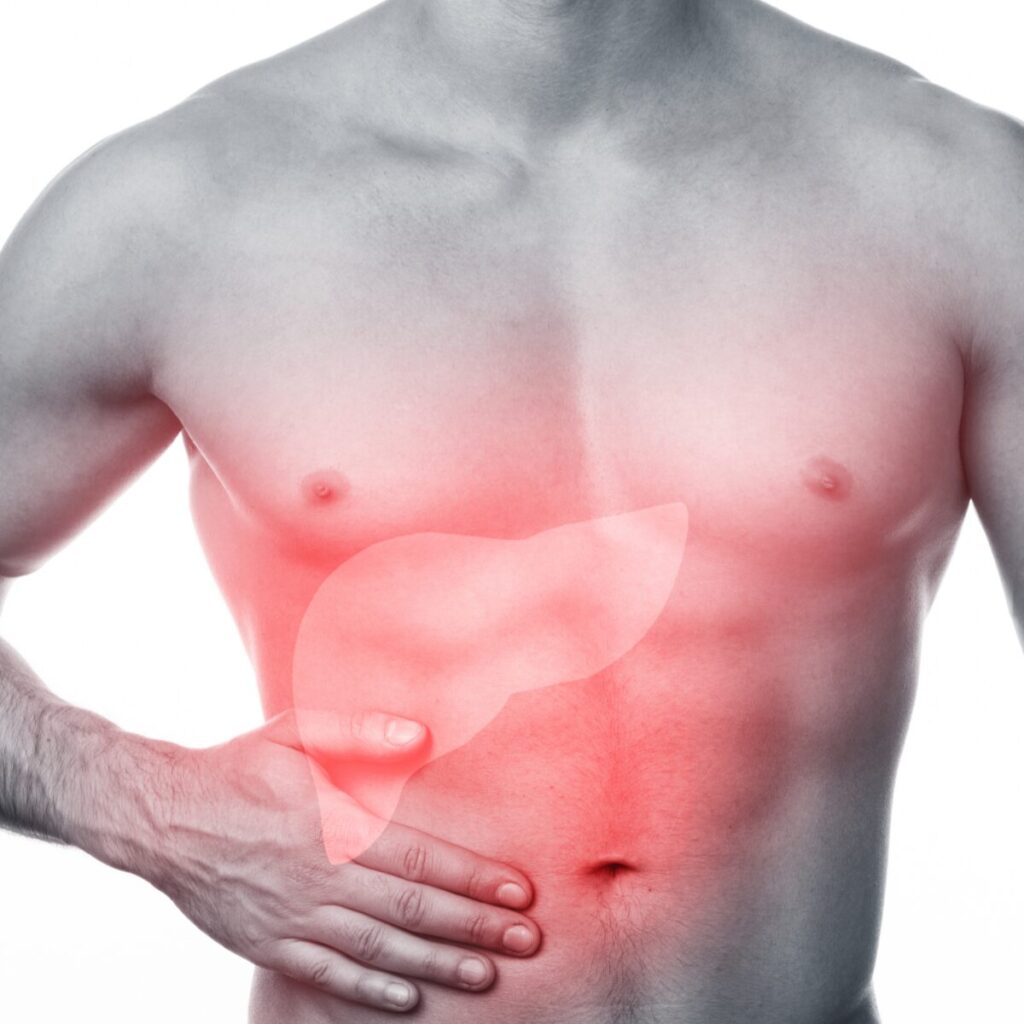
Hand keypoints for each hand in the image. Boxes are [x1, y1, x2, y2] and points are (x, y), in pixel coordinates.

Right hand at [142, 710, 539, 1012]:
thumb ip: (359, 730)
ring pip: (379, 949)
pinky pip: (327, 974)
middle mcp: (320, 876)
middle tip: (527, 941)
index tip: (519, 892)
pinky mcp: (268, 944)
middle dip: (476, 926)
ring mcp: (293, 916)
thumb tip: (420, 734)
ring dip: (438, 964)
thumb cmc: (237, 766)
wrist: (160, 816)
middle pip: (412, 910)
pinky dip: (370, 991)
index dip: (474, 878)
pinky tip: (409, 999)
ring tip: (486, 975)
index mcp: (333, 824)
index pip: (421, 859)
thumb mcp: (294, 730)